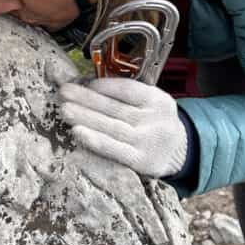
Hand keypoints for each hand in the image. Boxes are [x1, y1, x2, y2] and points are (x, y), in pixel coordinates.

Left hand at [59, 79, 187, 177]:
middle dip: (87, 99)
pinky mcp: (141, 162)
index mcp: (158, 100)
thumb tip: (89, 86)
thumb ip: (129, 96)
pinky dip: (94, 140)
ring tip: (65, 110)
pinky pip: (114, 150)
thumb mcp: (152, 104)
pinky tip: (78, 132)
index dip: (103, 86)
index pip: (128, 89)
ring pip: (112, 127)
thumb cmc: (156, 123)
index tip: (82, 82)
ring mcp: (148, 142)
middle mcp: (155, 120)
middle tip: (64, 92)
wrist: (180, 153)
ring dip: (85, 118)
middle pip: (115, 108)